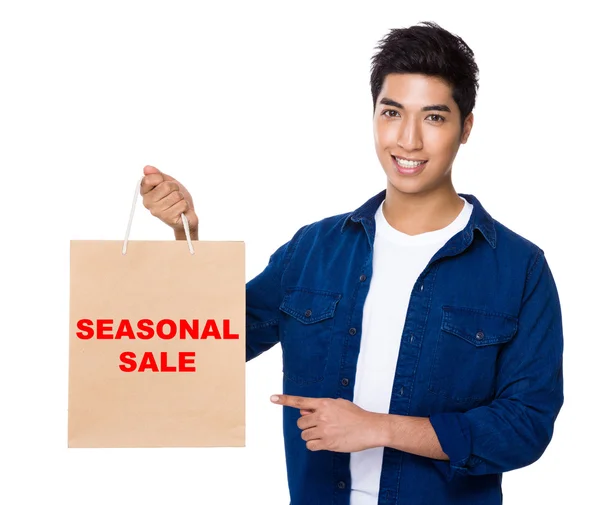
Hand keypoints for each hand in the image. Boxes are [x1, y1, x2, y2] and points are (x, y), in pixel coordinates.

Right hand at [140, 165, 198, 237]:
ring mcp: (157, 212)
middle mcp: (148, 203)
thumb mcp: (167, 181)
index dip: (161, 179)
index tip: (164, 183)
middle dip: (175, 188)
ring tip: (177, 202)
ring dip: (181, 197)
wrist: (186, 213)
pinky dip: (185, 205)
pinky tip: (181, 210)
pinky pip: (182, 204)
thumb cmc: (175, 197)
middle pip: (166, 186)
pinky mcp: (168, 219)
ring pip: (176, 195)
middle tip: (174, 194)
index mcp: (145, 193)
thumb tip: (147, 168)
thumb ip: (157, 174)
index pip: (149, 179)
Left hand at [270, 394, 384, 452]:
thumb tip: (304, 409)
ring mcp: (324, 430)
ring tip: (324, 434)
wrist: (369, 428)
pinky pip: (311, 445)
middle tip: (318, 425)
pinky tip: (324, 441)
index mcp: (324, 403)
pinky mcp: (328, 443)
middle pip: (300, 423)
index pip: (300, 401)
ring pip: (304, 435)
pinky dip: (314, 445)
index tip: (272, 398)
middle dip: (307, 425)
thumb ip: (320, 406)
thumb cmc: (356, 415)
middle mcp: (322, 416)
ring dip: (311, 435)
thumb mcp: (338, 404)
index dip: (284, 400)